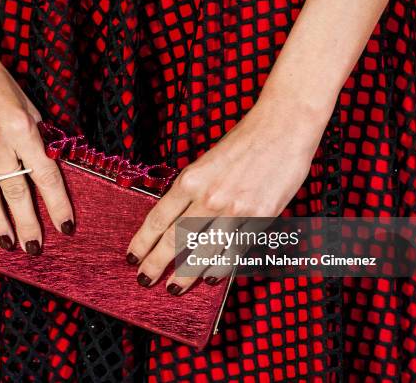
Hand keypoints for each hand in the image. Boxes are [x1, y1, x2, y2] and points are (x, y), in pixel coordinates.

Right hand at [0, 48, 73, 253]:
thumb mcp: (27, 105)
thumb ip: (38, 138)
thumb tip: (51, 170)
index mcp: (21, 126)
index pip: (45, 175)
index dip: (57, 204)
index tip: (66, 227)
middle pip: (16, 191)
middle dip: (27, 223)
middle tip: (34, 248)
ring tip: (8, 244)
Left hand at [126, 99, 326, 294]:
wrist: (283, 127)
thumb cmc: (243, 141)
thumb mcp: (205, 162)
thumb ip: (191, 190)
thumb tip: (176, 219)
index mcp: (191, 180)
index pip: (158, 218)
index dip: (142, 242)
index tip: (132, 256)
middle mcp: (209, 198)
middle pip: (175, 240)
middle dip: (156, 264)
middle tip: (144, 280)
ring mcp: (235, 210)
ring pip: (204, 251)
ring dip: (187, 273)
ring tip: (174, 287)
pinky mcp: (260, 217)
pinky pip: (235, 249)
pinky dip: (220, 265)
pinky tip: (210, 276)